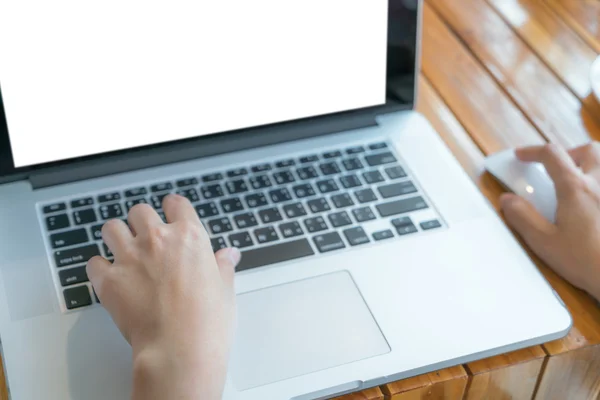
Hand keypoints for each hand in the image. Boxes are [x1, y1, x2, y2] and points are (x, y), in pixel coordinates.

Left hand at [86, 194, 240, 399]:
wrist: (180, 349)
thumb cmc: (208, 322)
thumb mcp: (225, 289)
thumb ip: (223, 266)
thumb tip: (229, 255)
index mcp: (190, 236)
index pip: (176, 203)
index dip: (173, 208)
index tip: (171, 215)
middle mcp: (157, 239)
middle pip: (140, 211)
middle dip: (142, 221)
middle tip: (147, 238)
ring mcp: (130, 257)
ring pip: (111, 228)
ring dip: (117, 236)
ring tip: (123, 250)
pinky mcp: (109, 280)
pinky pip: (94, 262)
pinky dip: (99, 268)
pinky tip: (110, 277)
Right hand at [500, 143, 599, 301]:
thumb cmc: (588, 262)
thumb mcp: (545, 243)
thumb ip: (523, 218)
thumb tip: (506, 199)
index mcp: (576, 188)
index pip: (552, 155)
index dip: (532, 151)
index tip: (521, 156)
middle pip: (588, 150)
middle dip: (569, 154)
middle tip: (558, 170)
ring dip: (591, 166)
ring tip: (580, 185)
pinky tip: (595, 205)